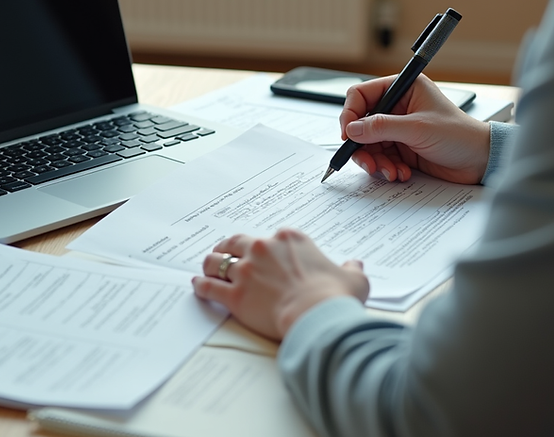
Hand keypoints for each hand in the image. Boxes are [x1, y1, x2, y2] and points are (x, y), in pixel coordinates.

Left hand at [192, 228, 368, 340]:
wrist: (316, 315)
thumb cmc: (335, 296)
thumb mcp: (353, 278)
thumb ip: (351, 269)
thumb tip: (355, 265)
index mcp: (289, 240)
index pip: (269, 238)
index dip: (262, 247)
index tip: (260, 254)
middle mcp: (263, 249)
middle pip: (235, 242)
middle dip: (227, 247)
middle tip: (224, 253)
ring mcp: (246, 271)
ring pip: (217, 262)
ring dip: (210, 264)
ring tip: (207, 268)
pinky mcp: (235, 295)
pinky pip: (210, 287)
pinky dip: (202, 285)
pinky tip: (198, 285)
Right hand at [340, 74, 490, 184]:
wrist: (479, 161)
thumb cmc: (460, 135)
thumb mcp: (417, 128)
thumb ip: (381, 127)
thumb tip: (352, 129)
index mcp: (403, 89)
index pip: (361, 95)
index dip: (350, 114)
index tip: (348, 134)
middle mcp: (397, 107)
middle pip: (360, 124)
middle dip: (362, 145)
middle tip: (367, 161)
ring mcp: (398, 129)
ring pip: (368, 145)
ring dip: (375, 161)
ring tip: (389, 171)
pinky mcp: (400, 148)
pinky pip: (379, 158)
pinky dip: (385, 168)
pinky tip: (400, 173)